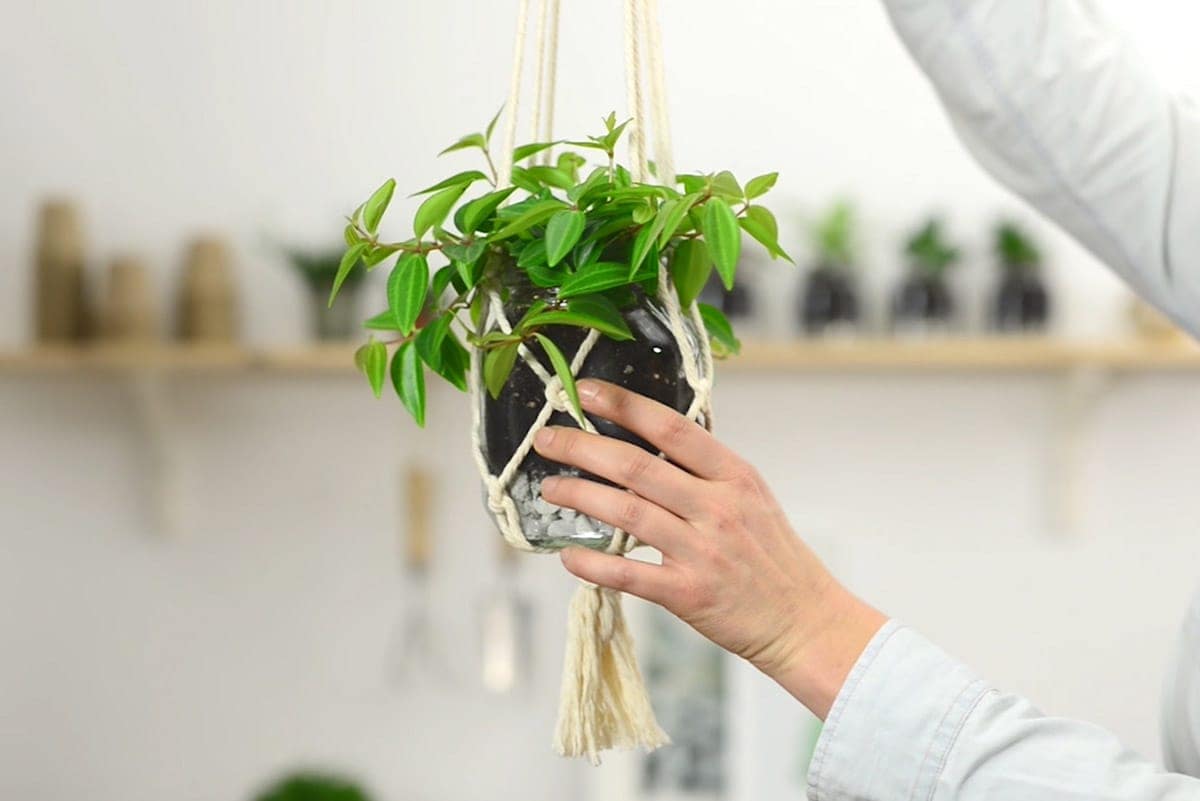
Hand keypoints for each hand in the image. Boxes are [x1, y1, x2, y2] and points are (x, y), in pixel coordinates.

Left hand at [532, 379, 886, 718]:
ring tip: (550, 489)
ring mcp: (701, 551)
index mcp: (734, 475)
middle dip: (582, 448)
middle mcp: (717, 507)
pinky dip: (592, 564)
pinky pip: (627, 574)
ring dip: (579, 497)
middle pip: (636, 467)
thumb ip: (705, 471)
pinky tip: (568, 555)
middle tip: (546, 440)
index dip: (622, 406)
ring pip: (625, 514)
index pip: (671, 427)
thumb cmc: (773, 557)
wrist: (805, 621)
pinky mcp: (687, 594)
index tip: (583, 392)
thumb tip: (648, 443)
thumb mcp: (752, 497)